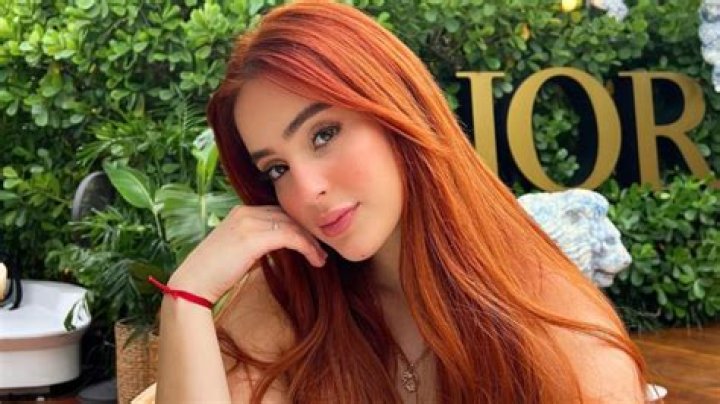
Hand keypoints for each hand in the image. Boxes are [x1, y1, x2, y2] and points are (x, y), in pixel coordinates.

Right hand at [167, 205, 326, 302]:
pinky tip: (315, 260)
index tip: (312, 241)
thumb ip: (258, 244)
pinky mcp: (253, 238)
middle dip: (308, 231)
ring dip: (311, 241)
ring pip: (293, 225)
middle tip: (323, 249)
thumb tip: (280, 249)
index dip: (298, 226)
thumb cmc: (215, 274)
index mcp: (241, 212)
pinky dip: (307, 247)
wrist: (192, 284)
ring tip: (321, 257)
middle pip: (288, 215)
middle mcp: (246, 212)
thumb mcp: (239, 251)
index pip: (279, 212)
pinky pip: (291, 237)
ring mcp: (249, 222)